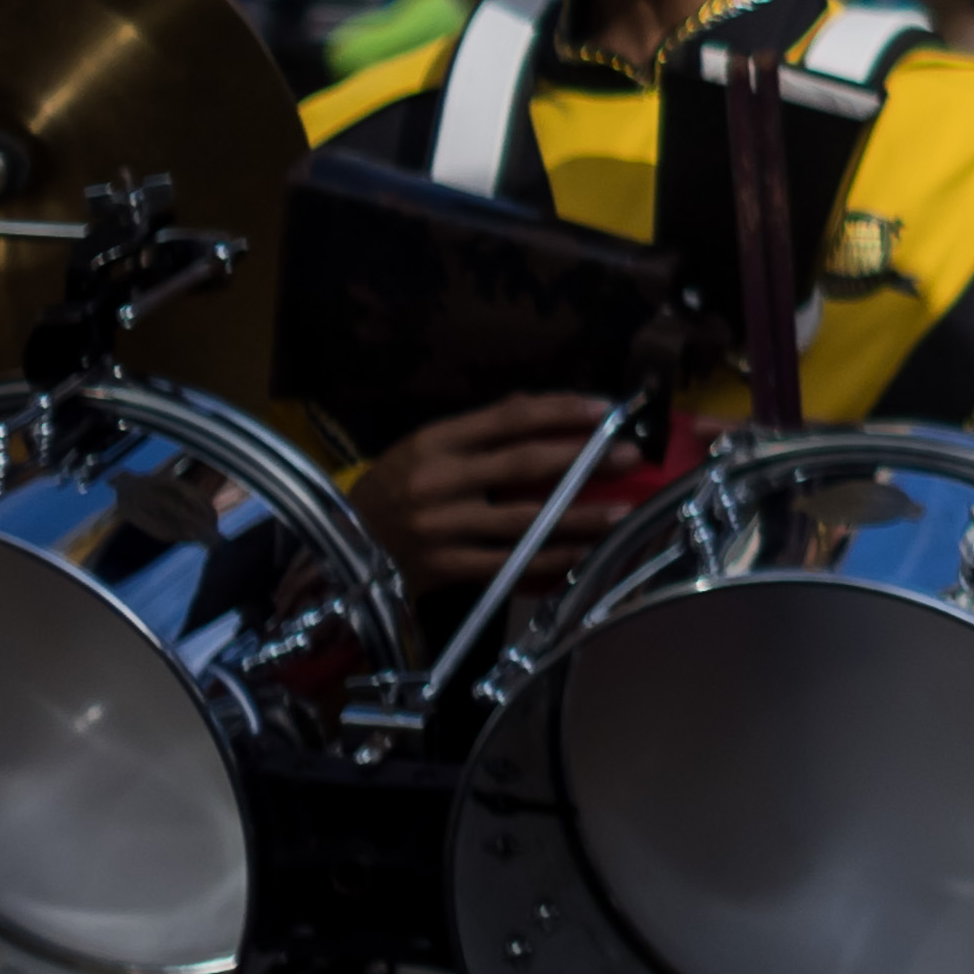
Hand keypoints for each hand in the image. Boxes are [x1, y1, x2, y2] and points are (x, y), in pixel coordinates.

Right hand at [347, 391, 632, 589]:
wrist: (341, 547)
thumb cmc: (395, 490)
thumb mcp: (424, 448)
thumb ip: (480, 428)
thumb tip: (540, 405)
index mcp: (434, 441)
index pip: (509, 419)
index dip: (561, 411)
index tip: (606, 410)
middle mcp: (438, 481)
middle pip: (525, 465)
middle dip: (586, 459)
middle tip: (632, 456)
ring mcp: (442, 528)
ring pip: (526, 522)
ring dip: (581, 518)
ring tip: (621, 513)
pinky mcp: (445, 568)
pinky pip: (511, 565)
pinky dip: (552, 561)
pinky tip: (585, 556)